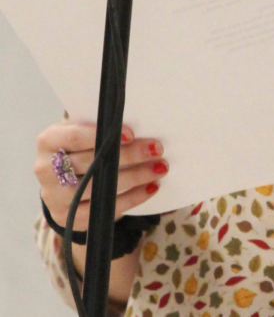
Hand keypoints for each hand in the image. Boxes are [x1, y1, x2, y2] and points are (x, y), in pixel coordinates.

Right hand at [35, 122, 166, 232]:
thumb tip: (141, 122)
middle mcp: (45, 169)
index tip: (131, 134)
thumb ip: (102, 127)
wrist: (64, 180)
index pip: (73, 137)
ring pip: (99, 187)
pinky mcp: (69, 218)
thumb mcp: (84, 131)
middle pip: (91, 162)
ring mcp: (54, 197)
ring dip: (136, 177)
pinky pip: (104, 209)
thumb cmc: (82, 146)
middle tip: (157, 149)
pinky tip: (151, 187)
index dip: (100, 135)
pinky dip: (132, 198)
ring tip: (160, 167)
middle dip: (129, 155)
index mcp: (49, 141)